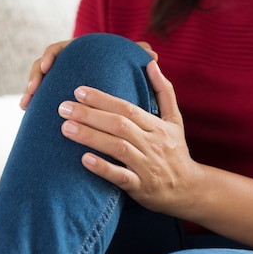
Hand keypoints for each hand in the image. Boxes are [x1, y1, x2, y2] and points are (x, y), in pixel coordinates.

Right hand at [19, 39, 158, 110]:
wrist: (117, 102)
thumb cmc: (125, 79)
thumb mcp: (131, 69)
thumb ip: (137, 58)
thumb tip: (151, 55)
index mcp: (81, 54)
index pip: (60, 49)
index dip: (51, 56)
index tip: (48, 67)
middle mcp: (67, 65)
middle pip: (44, 64)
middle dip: (35, 77)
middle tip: (32, 90)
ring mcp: (58, 81)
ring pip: (39, 81)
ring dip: (30, 91)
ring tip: (26, 105)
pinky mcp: (55, 95)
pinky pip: (39, 96)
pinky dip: (32, 102)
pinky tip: (26, 111)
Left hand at [57, 61, 203, 216]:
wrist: (190, 190)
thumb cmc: (176, 152)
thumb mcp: (175, 121)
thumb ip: (164, 91)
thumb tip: (151, 63)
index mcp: (157, 126)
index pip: (127, 108)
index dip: (102, 99)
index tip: (78, 91)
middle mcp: (151, 144)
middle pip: (119, 125)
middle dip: (89, 115)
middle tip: (62, 108)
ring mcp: (146, 166)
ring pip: (117, 148)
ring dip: (90, 137)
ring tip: (65, 128)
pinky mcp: (141, 188)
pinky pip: (121, 177)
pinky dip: (103, 168)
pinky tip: (84, 160)